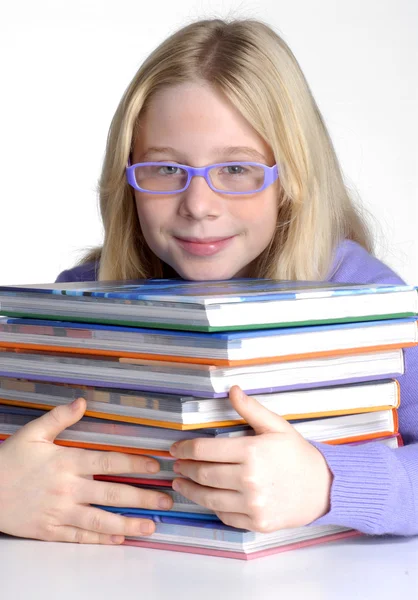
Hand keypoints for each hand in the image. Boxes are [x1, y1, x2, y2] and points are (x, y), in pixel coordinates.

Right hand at [0, 398, 172, 543]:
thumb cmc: (8, 461)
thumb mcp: (32, 433)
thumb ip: (59, 418)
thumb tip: (82, 401)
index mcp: (66, 462)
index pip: (109, 462)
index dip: (135, 463)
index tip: (156, 466)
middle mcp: (67, 489)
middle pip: (112, 493)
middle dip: (143, 497)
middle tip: (166, 500)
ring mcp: (60, 513)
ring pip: (101, 520)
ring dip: (129, 523)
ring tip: (152, 526)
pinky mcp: (50, 531)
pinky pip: (81, 537)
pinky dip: (102, 539)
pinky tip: (120, 539)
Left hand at [169, 386, 331, 532]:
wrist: (323, 487)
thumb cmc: (297, 454)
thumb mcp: (276, 426)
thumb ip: (250, 409)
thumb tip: (232, 389)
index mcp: (251, 452)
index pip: (205, 450)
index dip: (186, 448)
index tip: (176, 449)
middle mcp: (249, 480)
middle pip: (203, 474)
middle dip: (185, 469)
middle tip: (176, 466)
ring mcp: (252, 505)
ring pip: (209, 498)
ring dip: (190, 490)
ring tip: (181, 484)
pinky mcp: (256, 523)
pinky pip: (224, 515)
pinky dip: (211, 506)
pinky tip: (206, 498)